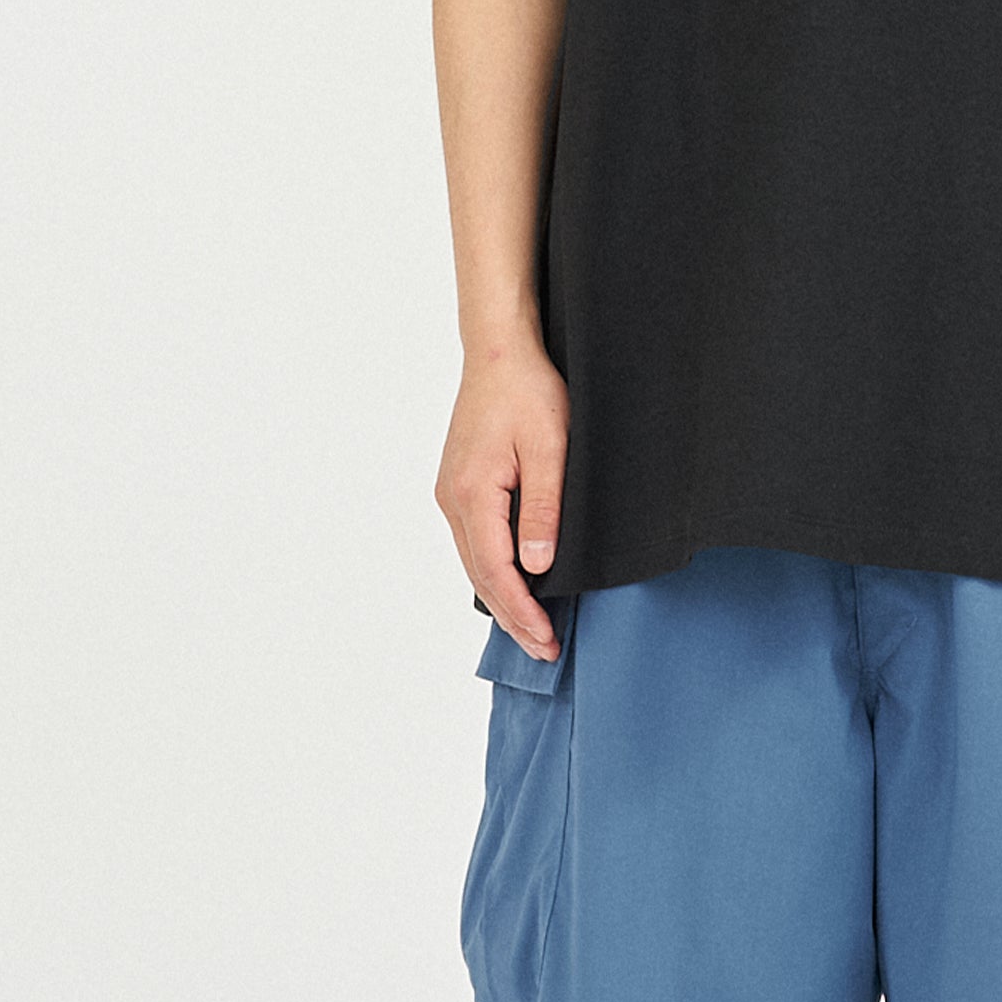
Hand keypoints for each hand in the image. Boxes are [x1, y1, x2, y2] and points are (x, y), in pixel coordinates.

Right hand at [435, 350, 569, 660]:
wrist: (499, 352)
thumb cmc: (529, 392)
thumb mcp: (551, 448)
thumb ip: (543, 508)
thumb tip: (537, 566)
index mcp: (473, 495)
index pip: (497, 573)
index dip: (523, 613)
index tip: (548, 642)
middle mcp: (453, 500)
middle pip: (480, 576)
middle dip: (513, 617)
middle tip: (546, 650)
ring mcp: (451, 493)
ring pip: (474, 562)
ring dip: (502, 597)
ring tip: (533, 629)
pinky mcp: (458, 485)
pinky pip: (473, 541)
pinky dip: (493, 570)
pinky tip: (515, 583)